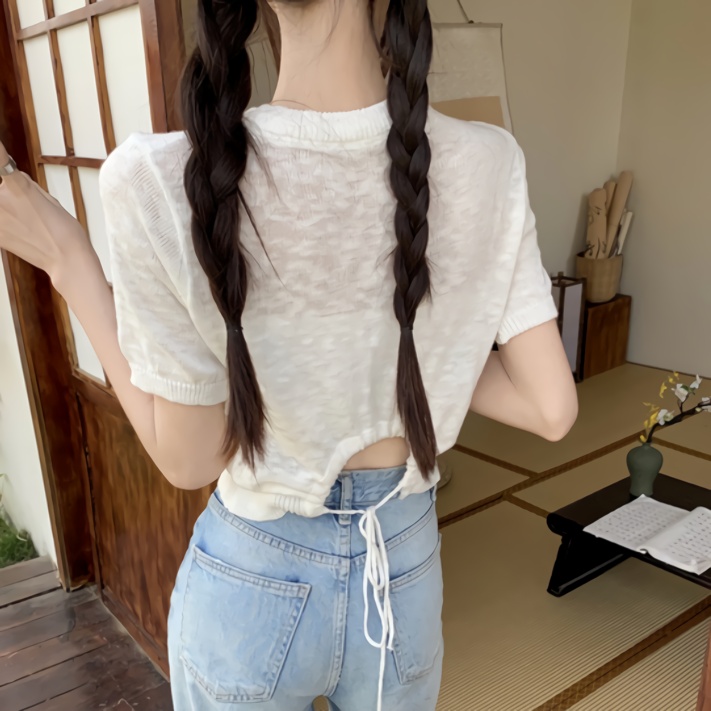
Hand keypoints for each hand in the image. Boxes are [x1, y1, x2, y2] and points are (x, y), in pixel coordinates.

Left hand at [0, 141, 93, 288]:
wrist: (66, 259)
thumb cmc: (64, 232)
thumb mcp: (48, 199)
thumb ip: (25, 185)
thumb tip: (13, 178)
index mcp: (17, 185)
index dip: (0, 155)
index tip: (2, 154)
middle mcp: (0, 199)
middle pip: (0, 188)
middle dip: (7, 192)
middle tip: (28, 209)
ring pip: (0, 204)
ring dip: (7, 210)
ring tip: (26, 223)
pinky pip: (0, 221)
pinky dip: (6, 224)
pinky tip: (21, 231)